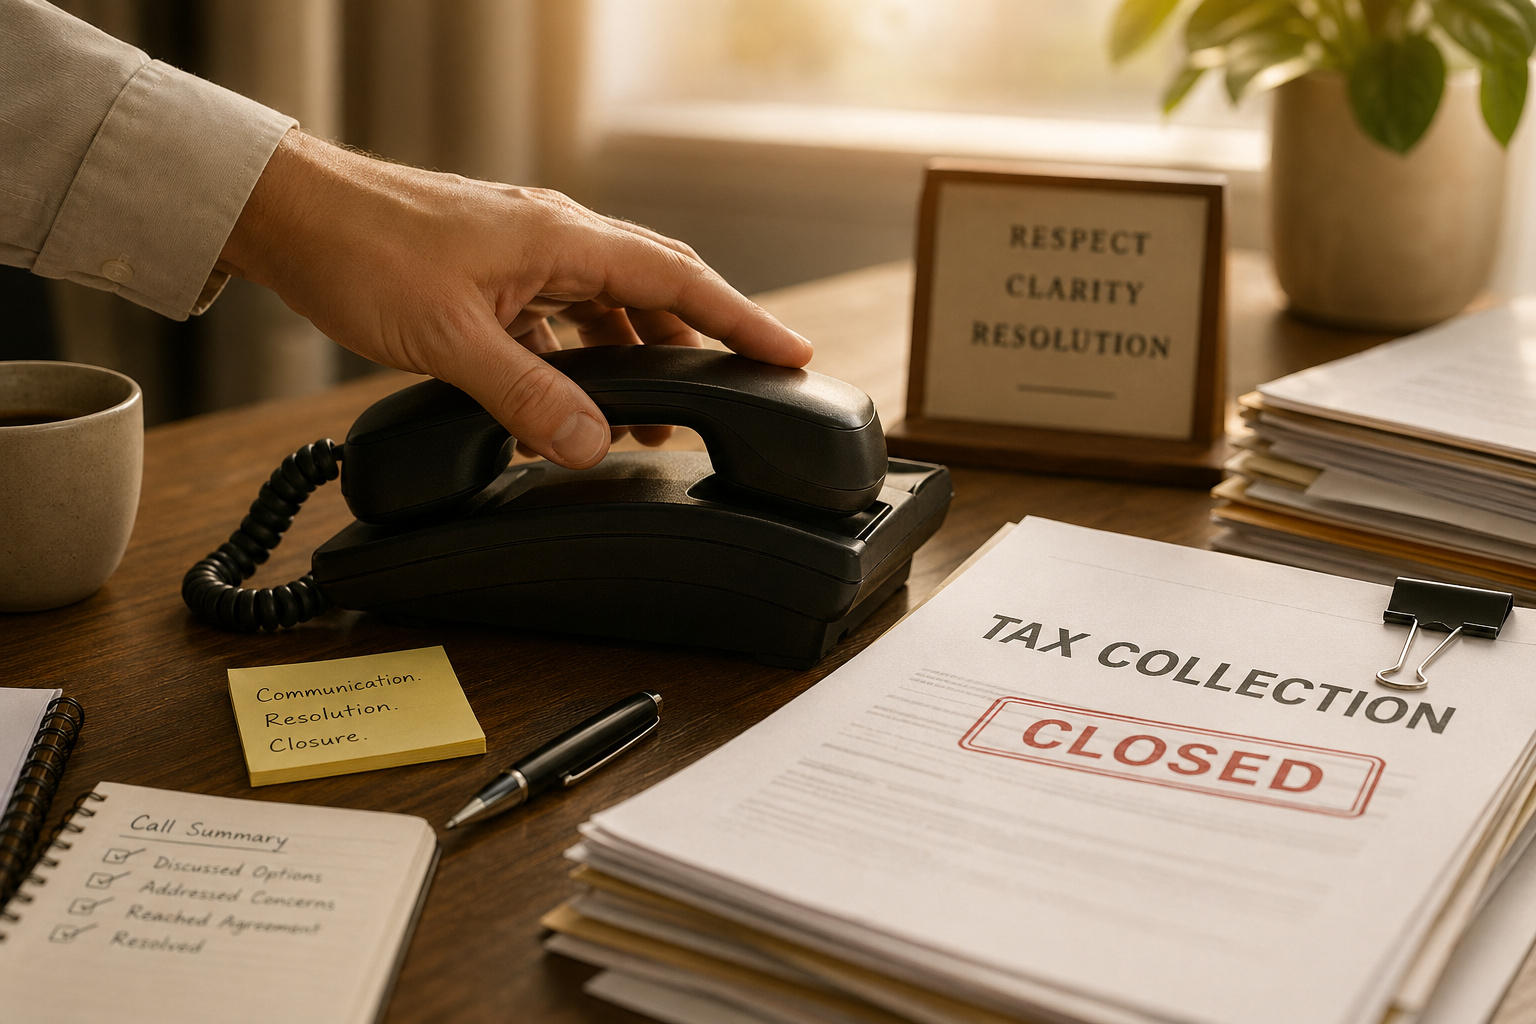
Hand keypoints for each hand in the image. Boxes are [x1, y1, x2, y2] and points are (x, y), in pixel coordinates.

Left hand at [215, 129, 812, 467]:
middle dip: (700, 346)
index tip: (792, 354)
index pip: (678, 279)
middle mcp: (554, 241)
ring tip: (647, 427)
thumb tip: (590, 445)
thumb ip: (527, 396)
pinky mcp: (492, 278)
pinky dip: (571, 368)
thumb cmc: (362, 250)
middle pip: (654, 293)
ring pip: (605, 313)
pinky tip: (557, 412)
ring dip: (631, 365)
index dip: (742, 320)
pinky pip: (556, 325)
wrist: (288, 215)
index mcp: (562, 240)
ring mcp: (523, 258)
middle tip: (740, 393)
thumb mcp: (451, 339)